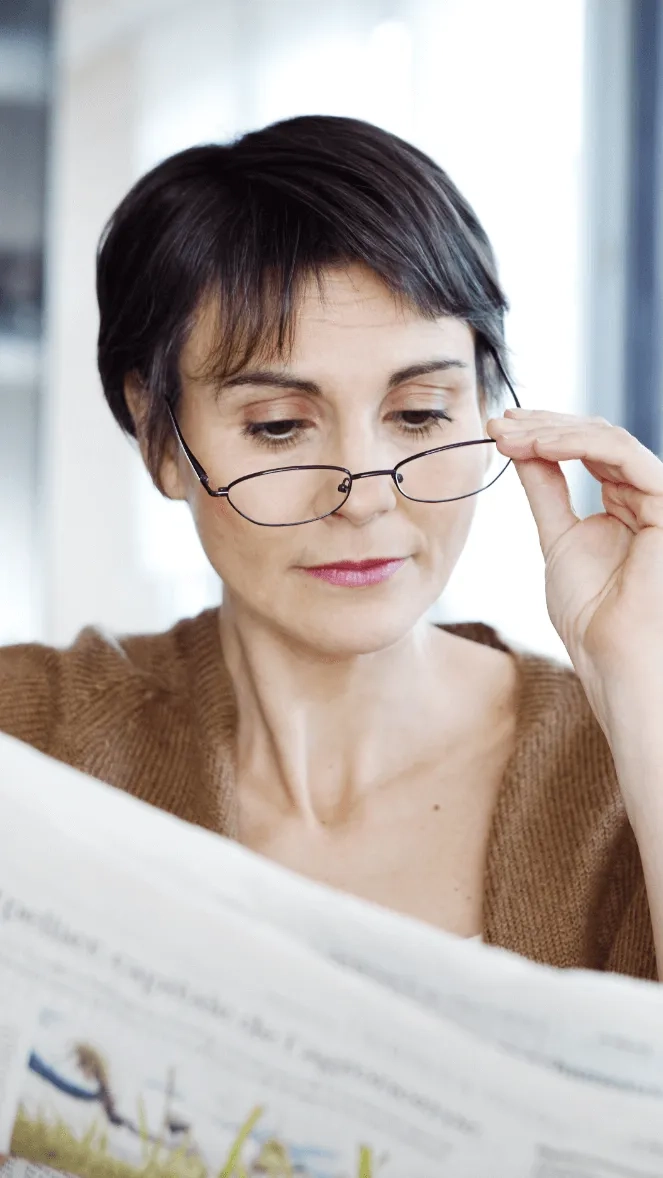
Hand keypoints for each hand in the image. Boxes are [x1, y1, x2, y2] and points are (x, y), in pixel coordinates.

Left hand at [486, 408, 662, 726]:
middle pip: (595, 437)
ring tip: (508, 435)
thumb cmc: (593, 617)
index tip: (497, 431)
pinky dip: (576, 443)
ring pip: (607, 438)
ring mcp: (658, 498)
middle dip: (541, 426)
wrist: (613, 659)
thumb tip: (521, 450)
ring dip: (551, 430)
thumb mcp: (558, 540)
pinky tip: (537, 445)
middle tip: (497, 423)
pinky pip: (622, 453)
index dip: (541, 435)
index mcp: (625, 506)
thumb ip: (547, 492)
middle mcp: (645, 496)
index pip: (585, 451)